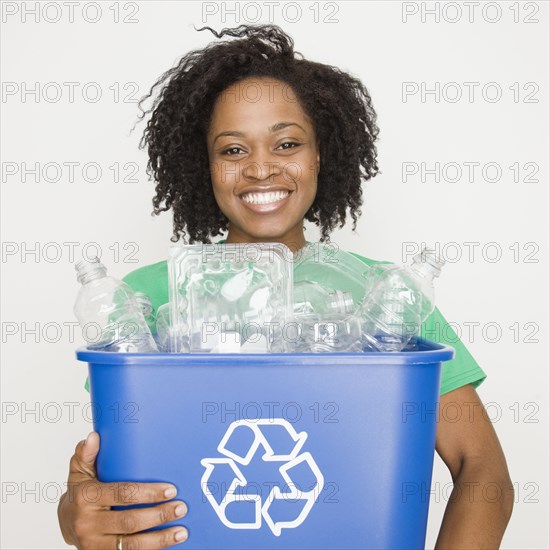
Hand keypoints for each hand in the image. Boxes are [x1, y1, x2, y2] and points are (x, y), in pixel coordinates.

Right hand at [58, 432, 188, 548]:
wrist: (65, 522)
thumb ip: (87, 453)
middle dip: (159, 515)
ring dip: (159, 540)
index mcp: (86, 497)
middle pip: (129, 521)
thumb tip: (93, 437)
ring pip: (130, 545)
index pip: (122, 494)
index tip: (171, 490)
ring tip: (181, 532)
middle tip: (181, 508)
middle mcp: (88, 523)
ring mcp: (93, 544)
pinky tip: (167, 546)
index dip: (148, 494)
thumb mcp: (80, 470)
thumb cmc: (81, 491)